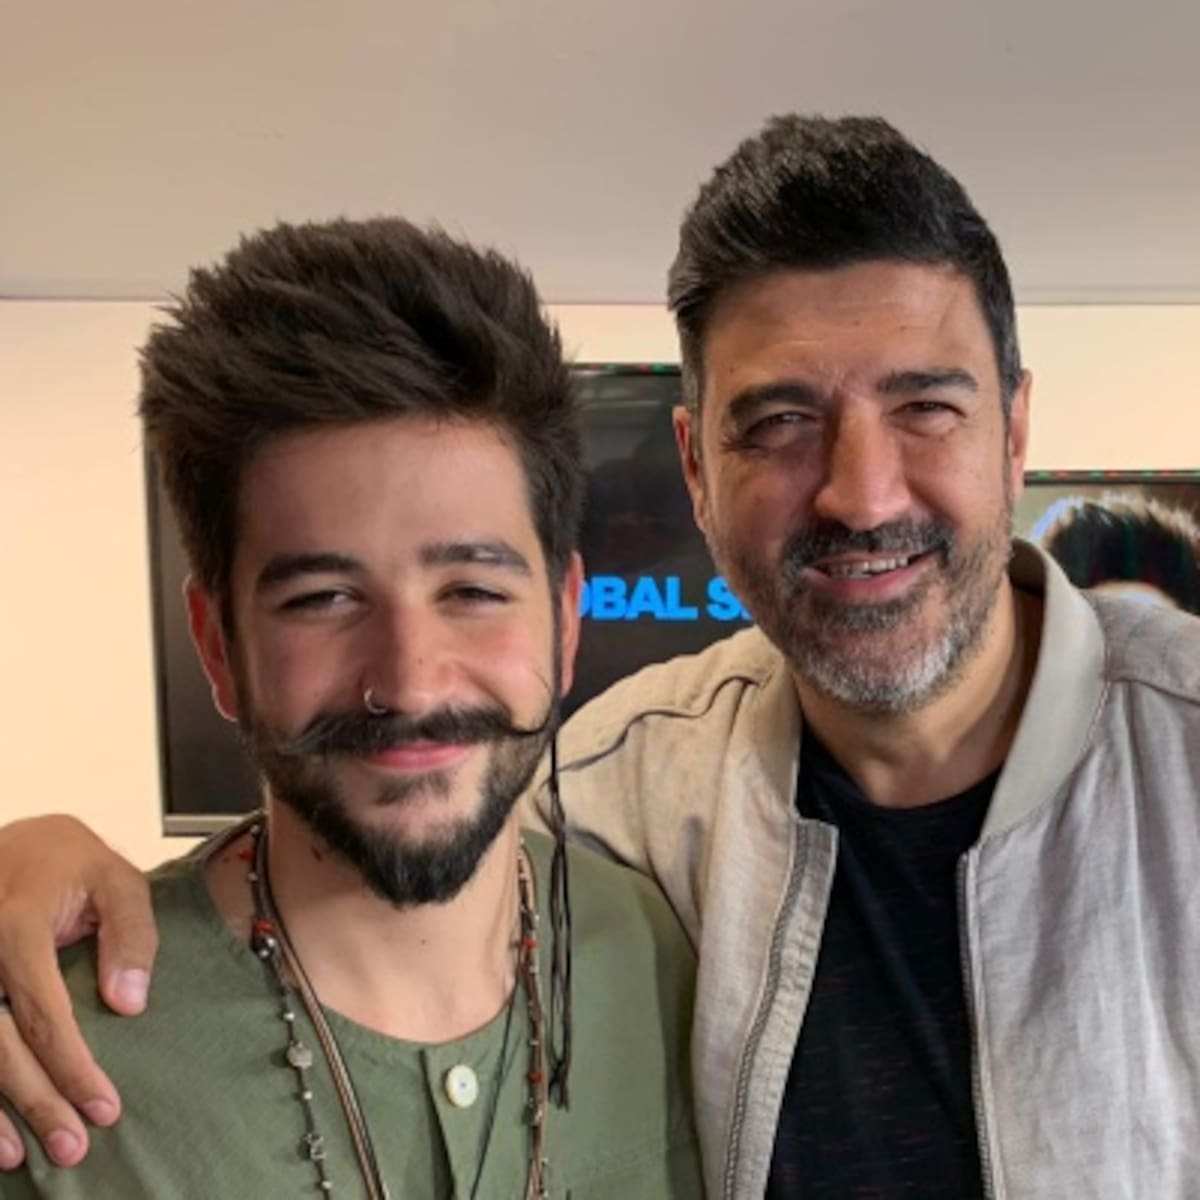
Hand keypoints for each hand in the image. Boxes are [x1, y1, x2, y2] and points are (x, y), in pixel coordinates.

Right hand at [0, 816, 157, 1168]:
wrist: (12, 843)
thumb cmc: (66, 861)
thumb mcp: (115, 878)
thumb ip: (130, 934)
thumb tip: (129, 1003)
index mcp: (15, 926)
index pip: (44, 1013)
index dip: (72, 1066)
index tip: (104, 1108)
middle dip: (34, 1100)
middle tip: (73, 1146)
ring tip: (20, 1157)